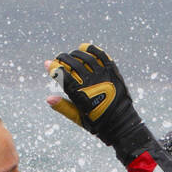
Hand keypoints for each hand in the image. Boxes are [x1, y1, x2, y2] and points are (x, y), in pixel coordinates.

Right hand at [45, 43, 147, 162]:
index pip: (63, 76)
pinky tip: (84, 49)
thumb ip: (63, 107)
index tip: (48, 64)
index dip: (54, 68)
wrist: (122, 123)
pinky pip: (101, 55)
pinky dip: (92, 50)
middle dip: (62, 59)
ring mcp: (104, 76)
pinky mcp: (113, 72)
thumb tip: (48, 98)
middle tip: (58, 59)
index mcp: (82, 96)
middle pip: (73, 64)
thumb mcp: (78, 118)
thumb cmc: (98, 122)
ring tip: (70, 56)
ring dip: (75, 54)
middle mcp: (93, 84)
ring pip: (85, 58)